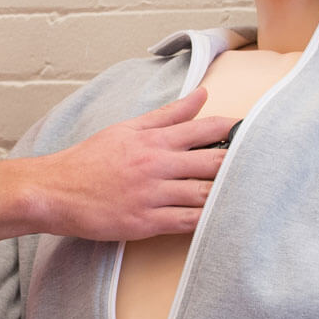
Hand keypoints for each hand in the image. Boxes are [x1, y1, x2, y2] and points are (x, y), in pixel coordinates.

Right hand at [20, 88, 235, 240]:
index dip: (233, 130)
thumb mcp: (127, 129)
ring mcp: (151, 196)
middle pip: (211, 164)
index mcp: (153, 140)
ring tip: (248, 193)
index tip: (254, 131)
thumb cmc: (90, 160)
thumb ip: (167, 115)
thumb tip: (202, 95)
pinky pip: (186, 221)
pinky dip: (206, 220)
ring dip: (227, 193)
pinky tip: (221, 219)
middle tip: (263, 164)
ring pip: (203, 194)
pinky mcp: (145, 223)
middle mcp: (155, 166)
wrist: (55, 191)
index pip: (204, 130)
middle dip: (238, 163)